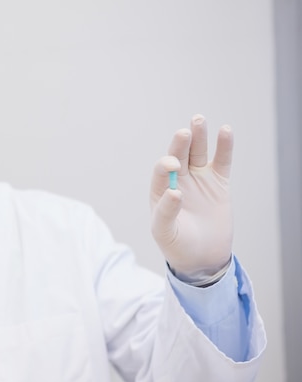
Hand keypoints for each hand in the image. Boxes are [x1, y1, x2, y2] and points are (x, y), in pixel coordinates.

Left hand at [150, 114, 232, 281]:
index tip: (173, 165)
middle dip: (180, 144)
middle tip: (185, 132)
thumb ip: (166, 213)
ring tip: (198, 119)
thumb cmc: (176, 245)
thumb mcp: (165, 232)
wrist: (202, 257)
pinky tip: (225, 131)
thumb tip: (175, 192)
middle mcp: (178, 180)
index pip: (161, 171)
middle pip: (179, 155)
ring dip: (199, 137)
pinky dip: (224, 147)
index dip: (166, 165)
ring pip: (197, 153)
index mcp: (160, 190)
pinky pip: (221, 161)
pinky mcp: (218, 183)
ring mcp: (198, 179)